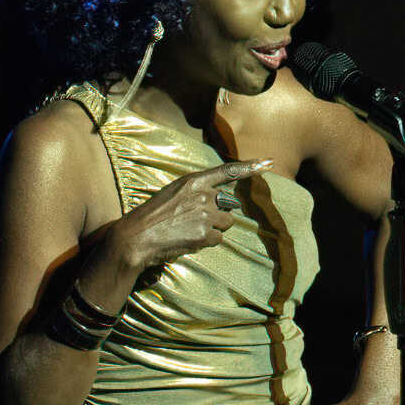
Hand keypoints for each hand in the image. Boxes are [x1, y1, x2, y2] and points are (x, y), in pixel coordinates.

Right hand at [112, 159, 271, 270]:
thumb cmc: (152, 217)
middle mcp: (203, 195)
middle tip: (193, 221)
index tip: (268, 162)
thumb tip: (216, 202)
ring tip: (188, 231)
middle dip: (217, 215)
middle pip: (228, 205)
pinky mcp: (205, 234)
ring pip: (225, 223)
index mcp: (193, 181)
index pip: (227, 171)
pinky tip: (187, 240)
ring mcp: (205, 214)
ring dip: (212, 229)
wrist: (136, 237)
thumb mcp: (172, 194)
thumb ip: (195, 193)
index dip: (250, 167)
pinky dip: (205, 242)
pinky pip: (217, 239)